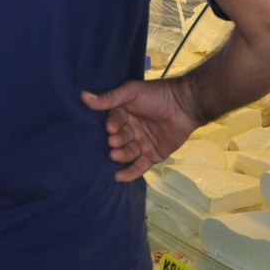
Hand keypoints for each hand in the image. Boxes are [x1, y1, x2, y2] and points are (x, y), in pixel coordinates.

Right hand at [81, 79, 198, 182]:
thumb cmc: (158, 95)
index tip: (111, 128)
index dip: (112, 125)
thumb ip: (110, 98)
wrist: (186, 105)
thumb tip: (83, 95)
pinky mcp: (152, 156)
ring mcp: (141, 144)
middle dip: (116, 141)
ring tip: (116, 154)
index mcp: (124, 114)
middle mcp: (131, 130)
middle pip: (119, 139)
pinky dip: (130, 173)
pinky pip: (139, 167)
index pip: (113, 122)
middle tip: (114, 142)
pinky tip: (119, 177)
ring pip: (127, 153)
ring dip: (121, 155)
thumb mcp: (132, 92)